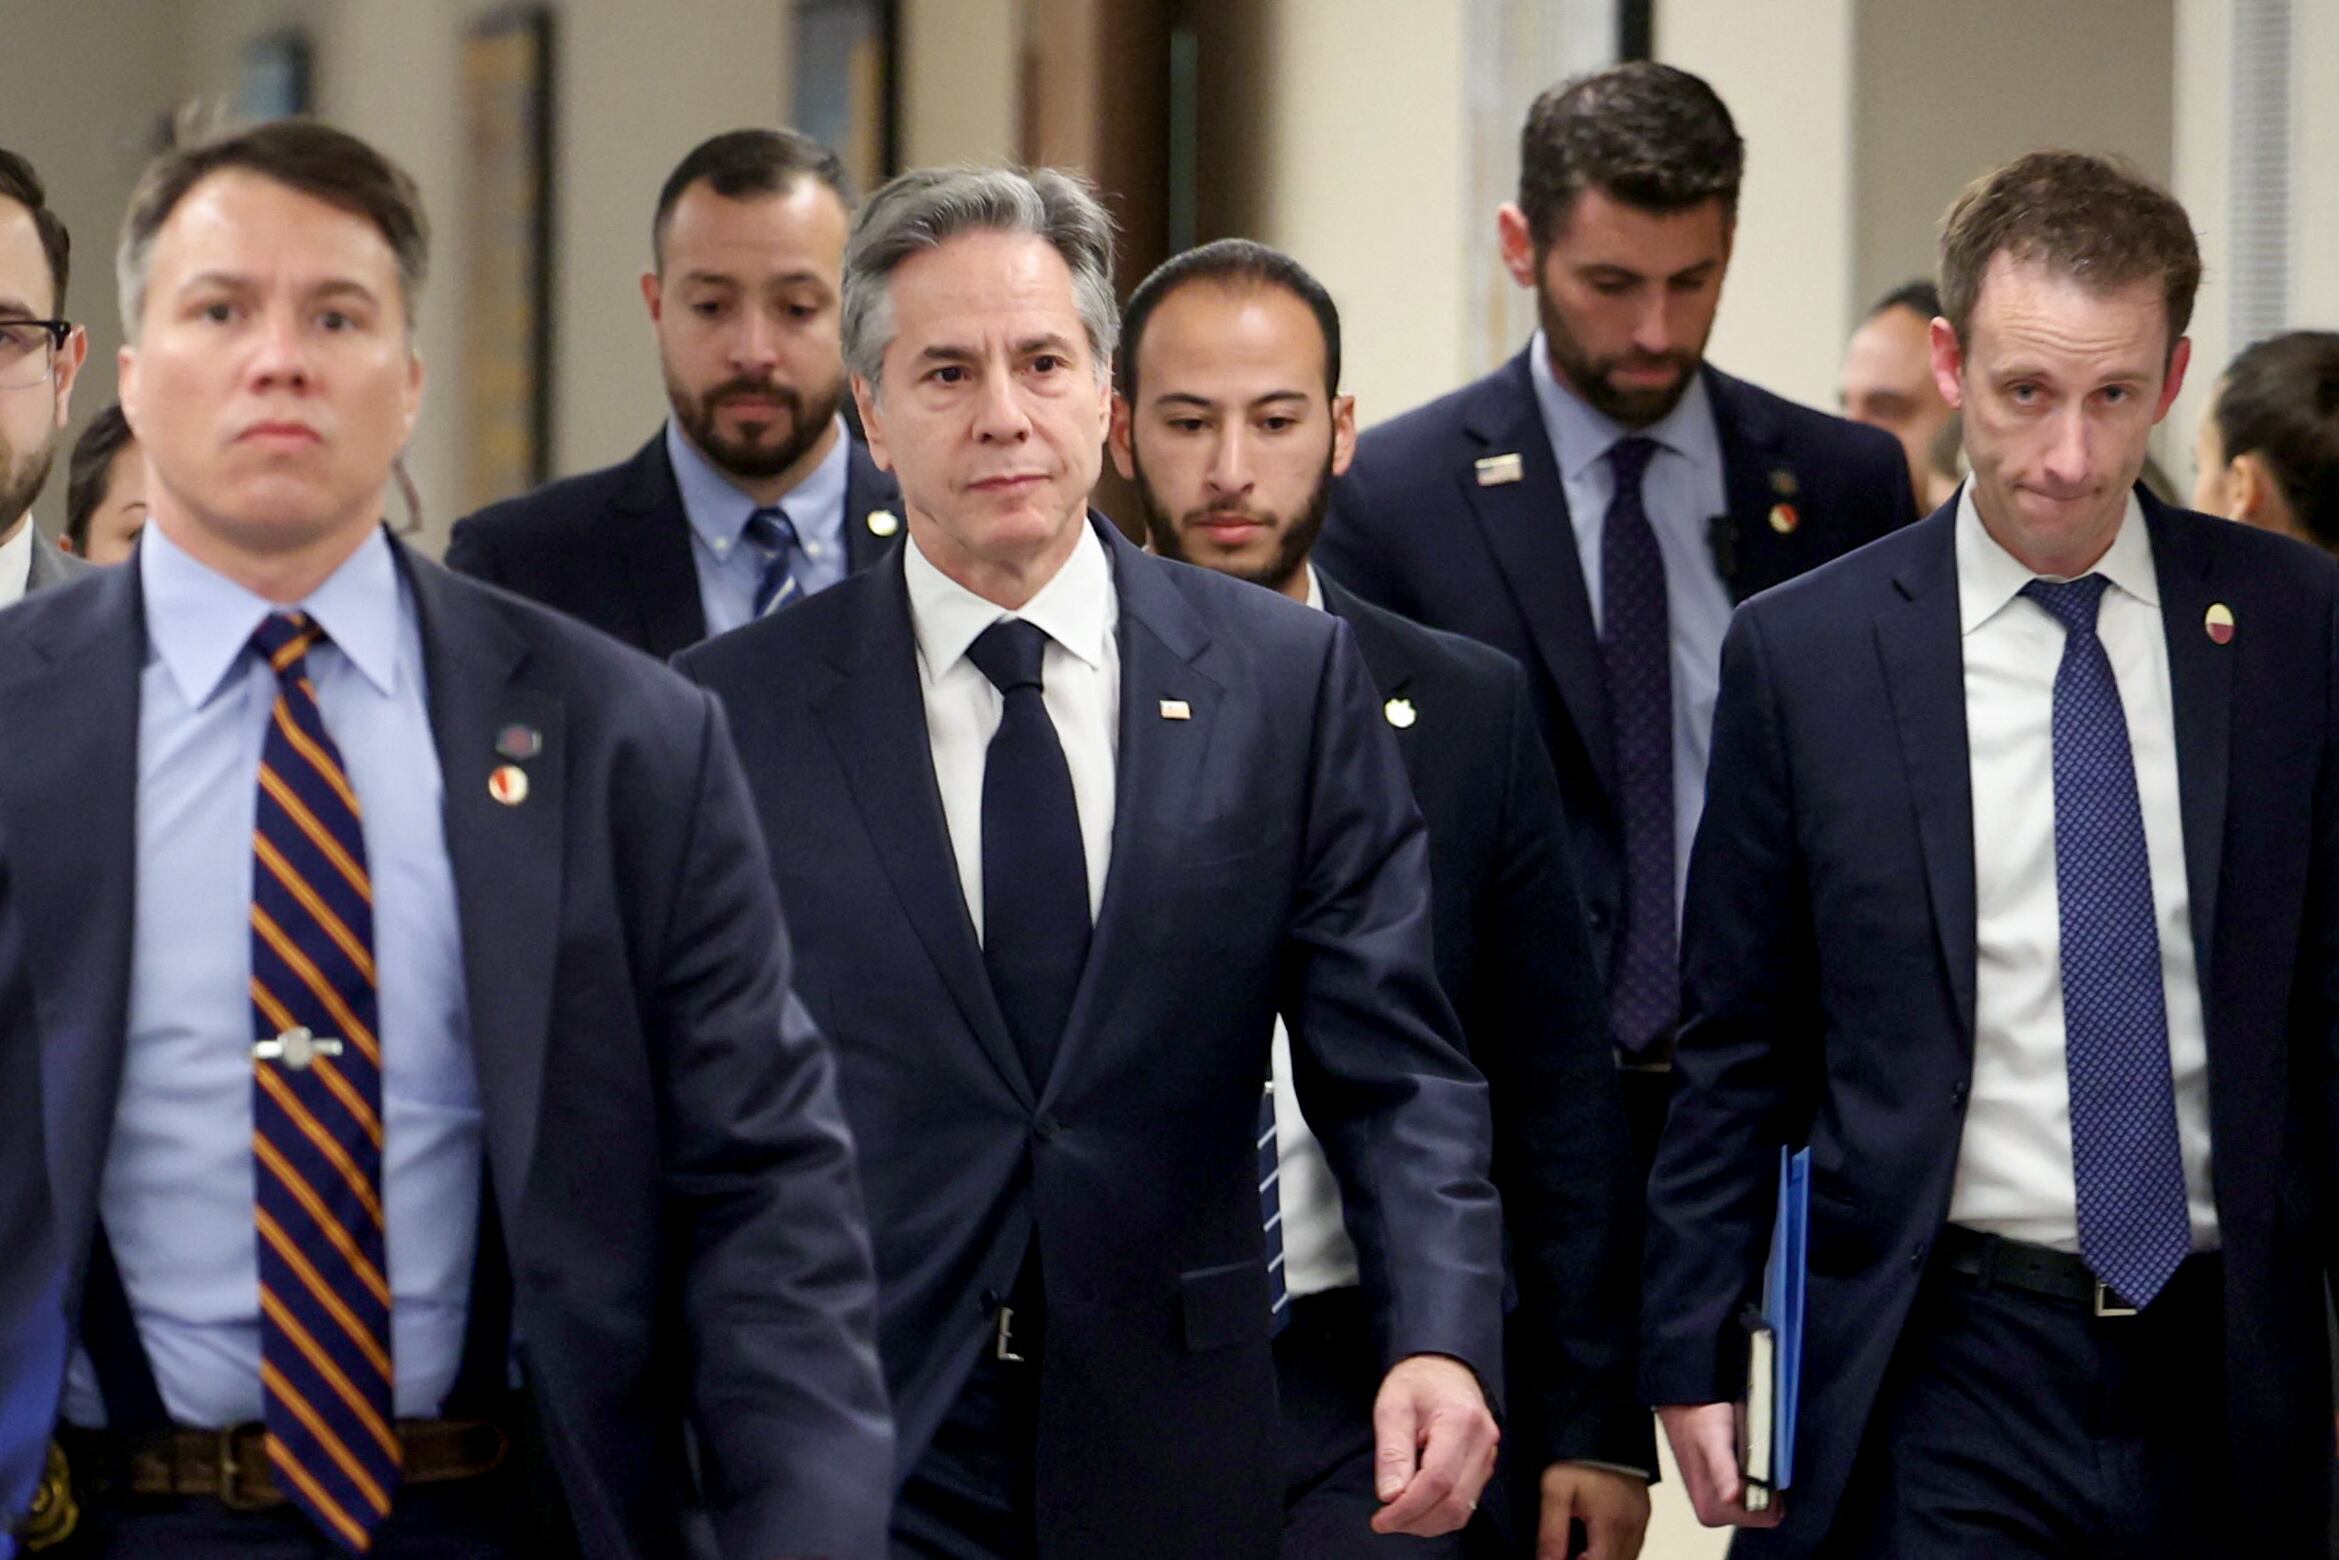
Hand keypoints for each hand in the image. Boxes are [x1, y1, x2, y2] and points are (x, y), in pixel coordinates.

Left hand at [1369, 1353, 1499, 1536]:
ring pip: (1462, 1509)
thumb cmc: (1416, 1382)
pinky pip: (1466, 1503)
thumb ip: (1391, 1451)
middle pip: (1453, 1502)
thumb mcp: (1392, 1405)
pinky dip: (1440, 1514)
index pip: (1438, 1480)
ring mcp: (1488, 1456)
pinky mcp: (1485, 1466)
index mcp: (1460, 1422)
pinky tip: (1417, 1506)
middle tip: (1385, 1521)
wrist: (1444, 1367)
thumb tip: (1391, 1496)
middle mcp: (1482, 1442)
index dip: (1408, 1508)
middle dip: (1416, 1521)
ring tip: (1398, 1515)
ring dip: (1428, 1522)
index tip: (1381, 1519)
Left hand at [1538, 1462, 1650, 1559]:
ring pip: (1627, 1557)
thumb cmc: (1577, 1456)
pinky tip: (1595, 1540)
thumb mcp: (1554, 1490)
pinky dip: (1614, 1550)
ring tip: (1579, 1546)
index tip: (1561, 1557)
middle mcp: (1634, 1528)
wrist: (1603, 1421)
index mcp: (1612, 1525)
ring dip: (1603, 1556)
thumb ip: (1551, 1533)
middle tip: (1568, 1550)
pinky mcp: (1645, 1513)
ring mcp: (1643, 1521)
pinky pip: (1632, 1545)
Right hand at [1656, 1403, 1782, 1528]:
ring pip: (1761, 1498)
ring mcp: (1718, 1502)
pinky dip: (1756, 1473)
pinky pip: (1754, 1491)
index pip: (1766, 1516)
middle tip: (1749, 1454)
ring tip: (1744, 1451)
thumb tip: (1730, 1497)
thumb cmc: (1698, 1416)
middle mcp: (1712, 1512)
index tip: (1757, 1464)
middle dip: (1766, 1483)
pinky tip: (1742, 1454)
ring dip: (1761, 1476)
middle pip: (1764, 1509)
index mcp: (1710, 1510)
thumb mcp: (1714, 1439)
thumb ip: (1723, 1470)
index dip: (1772, 1490)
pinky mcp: (1723, 1491)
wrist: (1686, 1401)